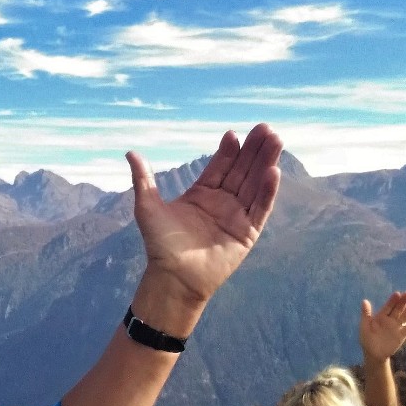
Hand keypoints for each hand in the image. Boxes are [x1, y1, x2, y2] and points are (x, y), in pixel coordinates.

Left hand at [126, 125, 281, 306]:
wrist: (174, 276)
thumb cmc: (160, 245)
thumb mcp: (148, 207)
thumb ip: (143, 179)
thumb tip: (130, 152)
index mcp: (202, 194)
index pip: (220, 166)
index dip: (229, 150)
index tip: (234, 134)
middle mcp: (222, 202)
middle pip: (242, 170)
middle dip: (254, 150)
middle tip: (265, 128)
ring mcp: (237, 216)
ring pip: (255, 184)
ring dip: (265, 162)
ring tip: (275, 140)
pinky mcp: (248, 232)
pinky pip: (260, 207)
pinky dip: (268, 190)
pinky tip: (273, 170)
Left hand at [359, 291, 405, 362]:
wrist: (373, 354)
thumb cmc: (367, 339)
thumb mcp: (364, 326)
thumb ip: (366, 314)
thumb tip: (364, 300)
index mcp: (381, 316)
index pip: (388, 306)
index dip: (393, 300)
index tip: (397, 294)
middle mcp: (390, 320)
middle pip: (398, 309)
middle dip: (403, 301)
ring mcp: (396, 327)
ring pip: (404, 316)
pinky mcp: (401, 335)